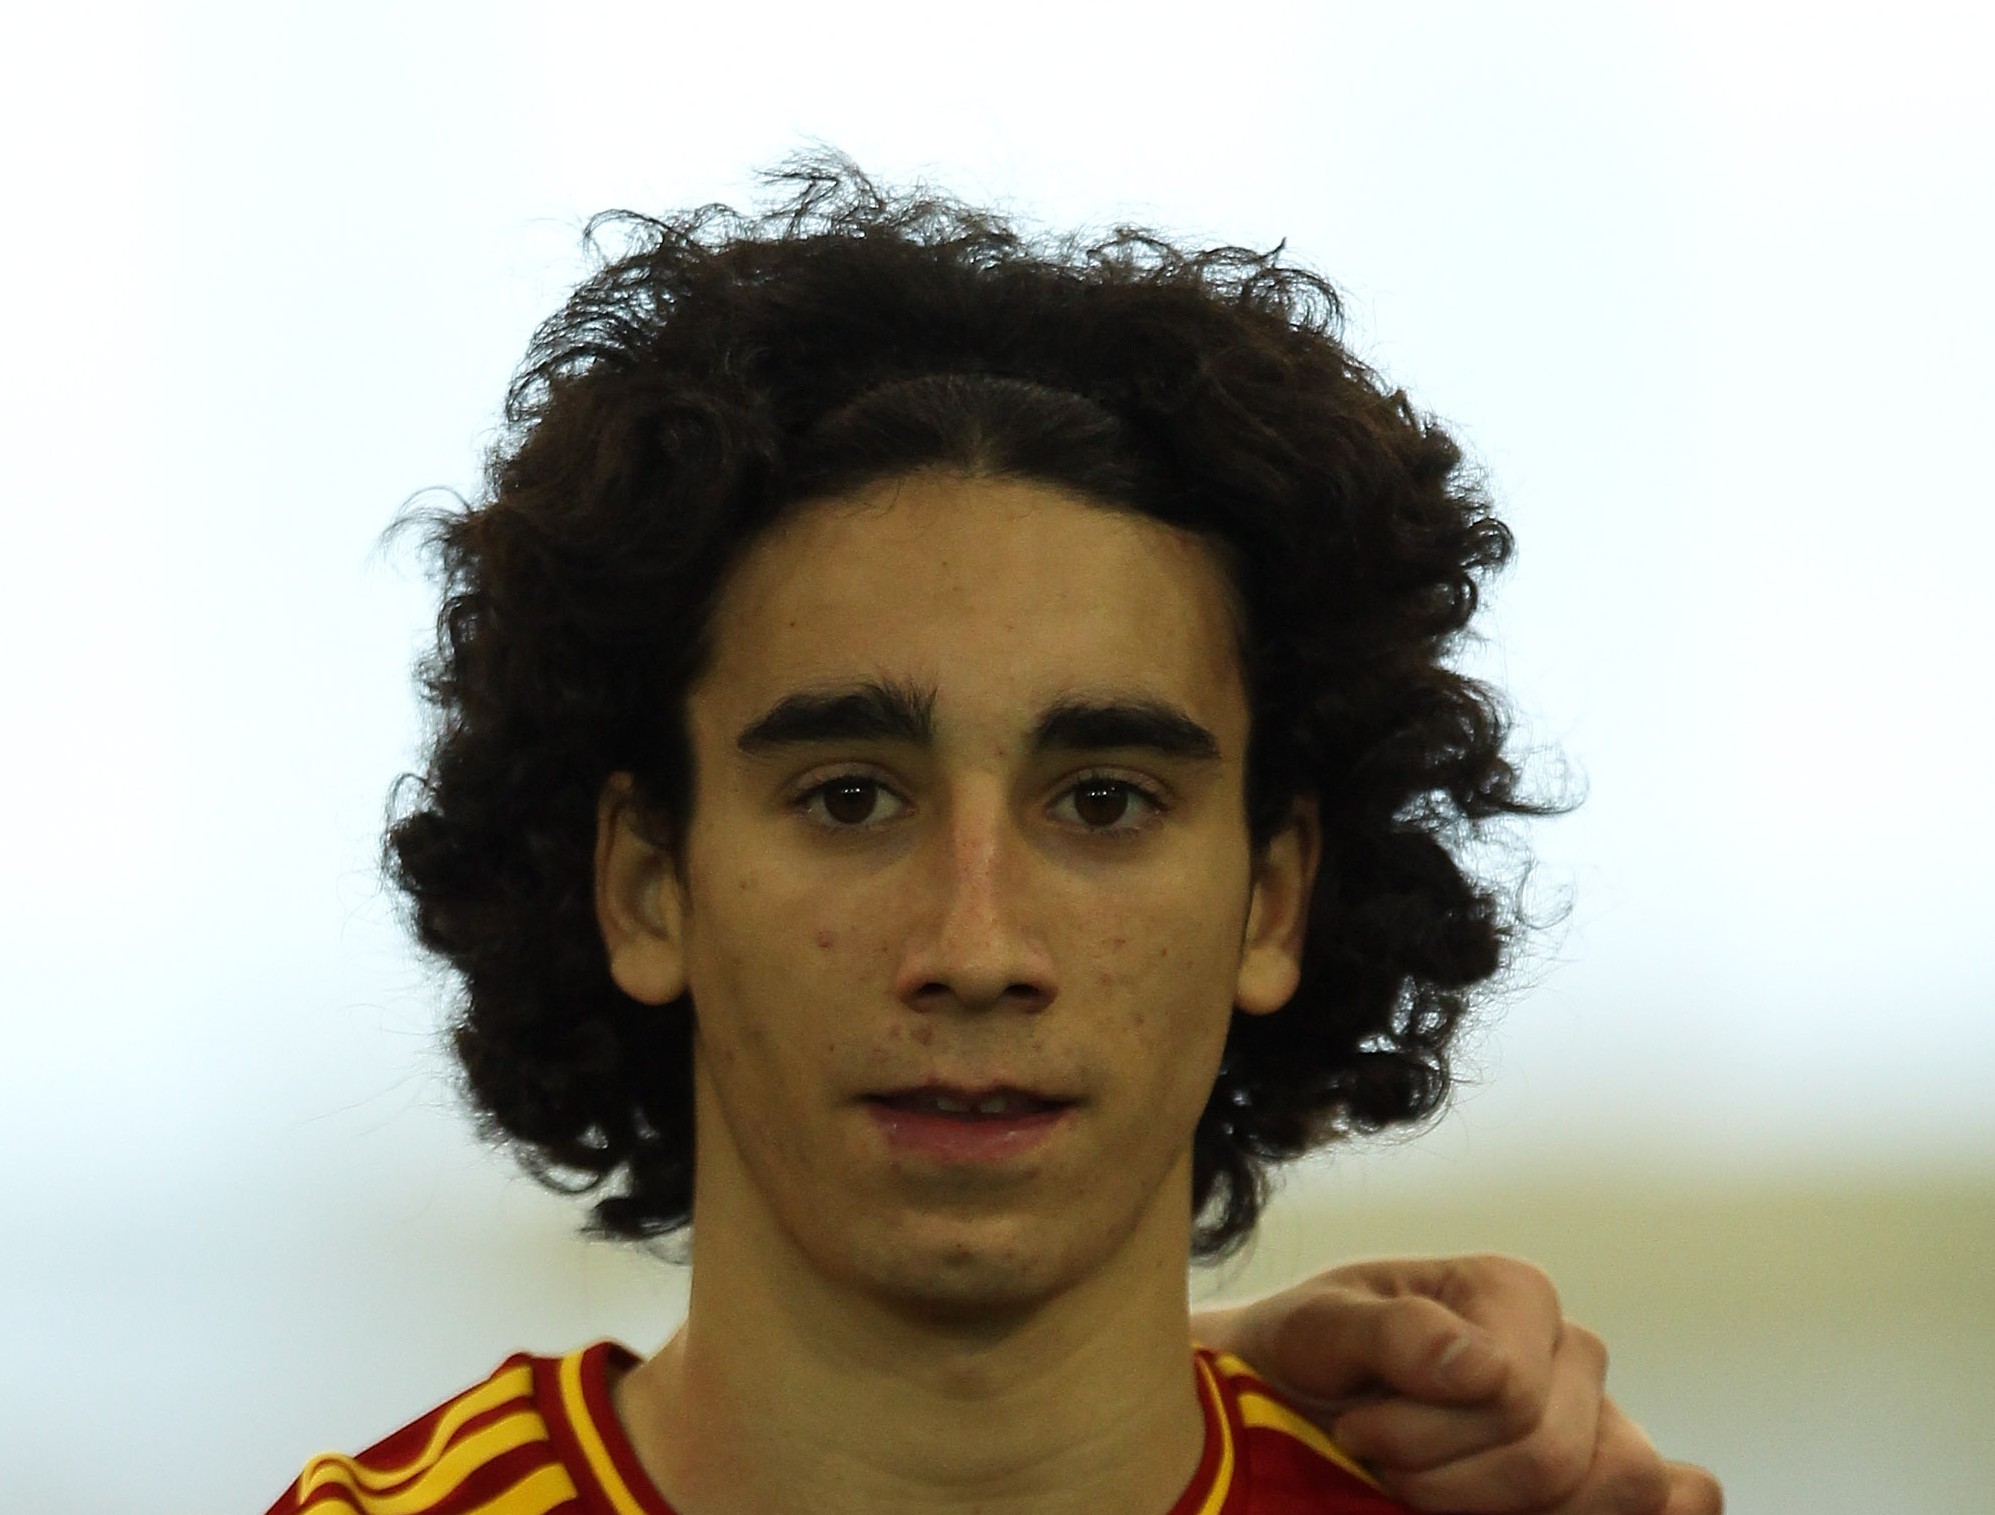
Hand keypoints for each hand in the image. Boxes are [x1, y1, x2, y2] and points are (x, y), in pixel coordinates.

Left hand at [1190, 1253, 1721, 1513]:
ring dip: (1500, 1508)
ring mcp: (1600, 1413)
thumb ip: (1393, 1332)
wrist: (1299, 1393)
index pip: (1510, 1398)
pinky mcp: (1607, 1471)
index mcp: (1513, 1291)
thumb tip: (1485, 1364)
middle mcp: (1570, 1347)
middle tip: (1379, 1461)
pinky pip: (1685, 1499)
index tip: (1355, 1426)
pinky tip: (1543, 1513)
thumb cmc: (1312, 1351)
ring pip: (1621, 1488)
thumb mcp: (1319, 1327)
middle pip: (1556, 1457)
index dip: (1420, 1434)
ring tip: (1422, 1486)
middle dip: (1449, 1481)